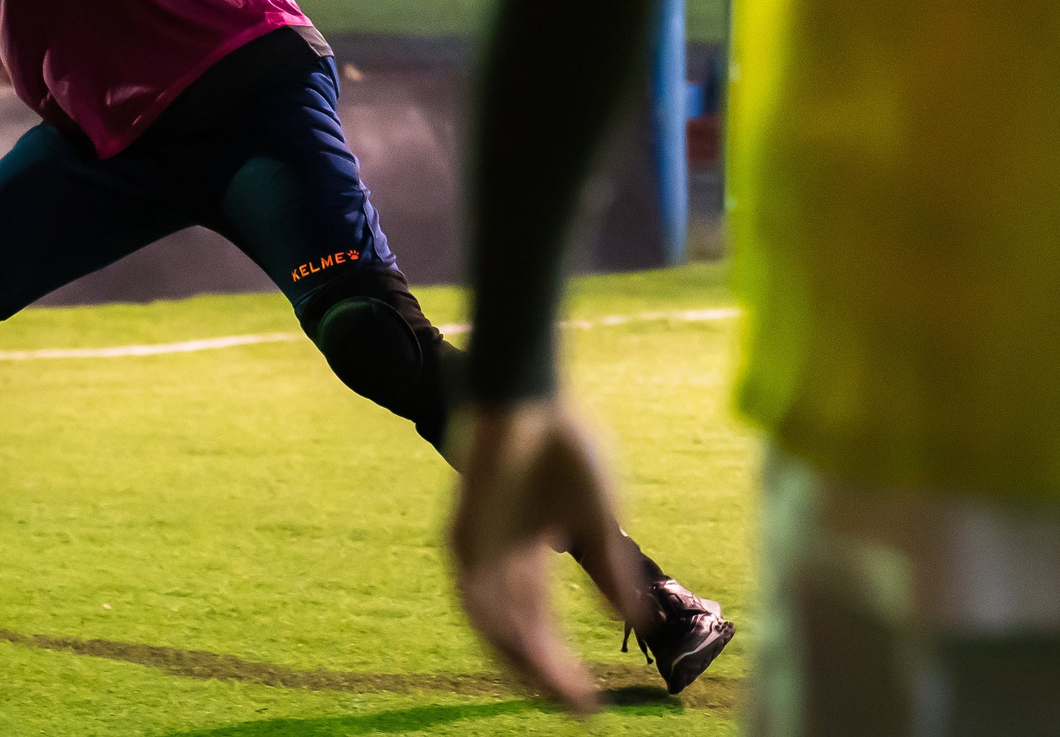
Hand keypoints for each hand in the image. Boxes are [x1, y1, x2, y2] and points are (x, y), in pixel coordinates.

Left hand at [448, 399, 638, 715]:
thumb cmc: (566, 443)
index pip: (542, 624)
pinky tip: (514, 642)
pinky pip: (470, 585)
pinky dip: (488, 617)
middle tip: (575, 706)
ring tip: (550, 685)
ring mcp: (479, 542)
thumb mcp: (599, 516)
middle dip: (544, 671)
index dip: (562, 665)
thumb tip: (638, 622)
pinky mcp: (463, 526)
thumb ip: (609, 569)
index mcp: (531, 552)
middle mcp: (501, 555)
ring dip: (516, 655)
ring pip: (489, 619)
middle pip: (517, 630)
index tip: (590, 704)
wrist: (535, 396)